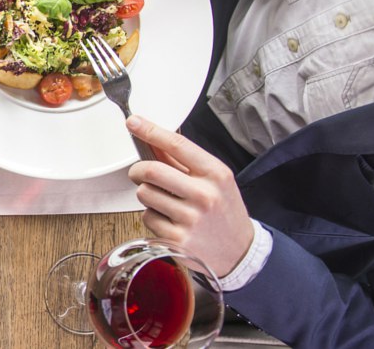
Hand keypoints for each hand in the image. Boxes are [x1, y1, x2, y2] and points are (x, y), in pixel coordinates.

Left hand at [125, 115, 254, 277]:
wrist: (239, 251)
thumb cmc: (224, 210)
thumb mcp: (215, 180)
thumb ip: (183, 161)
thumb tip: (152, 140)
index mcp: (216, 174)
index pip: (177, 145)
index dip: (150, 131)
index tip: (134, 122)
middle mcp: (204, 195)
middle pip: (151, 170)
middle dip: (138, 170)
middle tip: (139, 173)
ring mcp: (191, 218)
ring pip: (144, 194)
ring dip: (147, 195)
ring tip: (164, 202)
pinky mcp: (178, 239)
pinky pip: (147, 217)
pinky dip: (152, 217)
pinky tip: (169, 221)